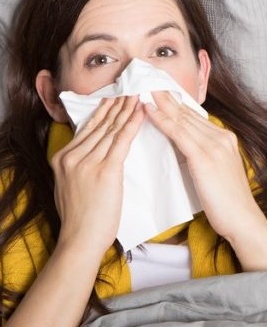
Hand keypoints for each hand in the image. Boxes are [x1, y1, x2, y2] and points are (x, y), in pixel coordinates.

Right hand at [51, 96, 143, 254]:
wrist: (81, 239)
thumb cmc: (83, 218)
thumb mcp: (73, 186)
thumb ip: (81, 167)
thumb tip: (95, 156)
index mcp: (63, 158)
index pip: (88, 127)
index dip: (104, 110)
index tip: (116, 95)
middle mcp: (72, 156)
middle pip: (100, 124)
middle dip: (117, 104)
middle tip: (131, 87)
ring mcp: (86, 162)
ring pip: (111, 129)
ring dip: (127, 109)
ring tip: (140, 94)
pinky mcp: (104, 171)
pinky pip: (121, 142)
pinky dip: (132, 124)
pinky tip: (141, 112)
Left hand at [145, 91, 263, 242]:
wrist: (243, 220)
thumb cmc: (229, 204)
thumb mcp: (217, 173)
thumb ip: (203, 157)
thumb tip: (184, 151)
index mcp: (225, 140)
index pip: (195, 117)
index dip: (175, 102)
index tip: (159, 90)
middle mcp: (221, 137)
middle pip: (187, 113)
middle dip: (166, 95)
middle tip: (146, 78)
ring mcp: (214, 145)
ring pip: (181, 118)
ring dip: (160, 101)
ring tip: (142, 86)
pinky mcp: (204, 157)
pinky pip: (178, 133)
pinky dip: (162, 119)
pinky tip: (148, 110)